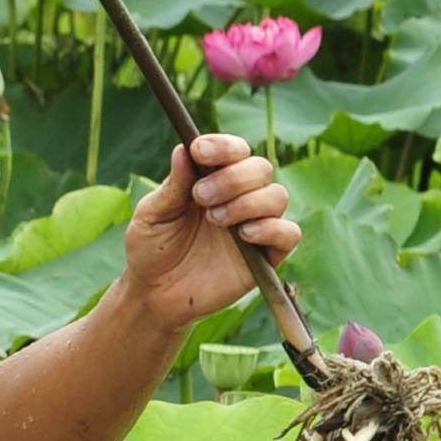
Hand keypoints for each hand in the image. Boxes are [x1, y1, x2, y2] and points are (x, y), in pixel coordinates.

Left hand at [120, 133, 298, 330]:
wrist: (155, 294)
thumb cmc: (151, 248)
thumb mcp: (153, 214)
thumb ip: (173, 185)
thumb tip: (183, 148)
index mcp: (213, 179)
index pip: (234, 151)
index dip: (222, 146)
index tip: (200, 151)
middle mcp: (240, 197)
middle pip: (260, 168)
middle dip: (232, 177)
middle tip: (201, 196)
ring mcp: (256, 225)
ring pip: (277, 196)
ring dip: (247, 202)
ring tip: (215, 219)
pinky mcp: (267, 257)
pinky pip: (289, 233)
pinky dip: (271, 228)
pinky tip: (244, 235)